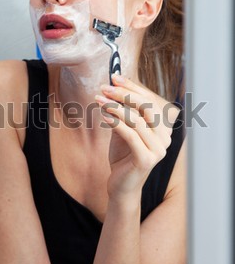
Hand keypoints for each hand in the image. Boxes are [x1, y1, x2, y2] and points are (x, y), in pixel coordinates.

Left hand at [95, 75, 173, 202]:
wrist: (121, 186)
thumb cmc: (122, 156)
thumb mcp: (123, 130)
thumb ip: (123, 112)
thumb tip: (113, 87)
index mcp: (163, 128)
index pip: (150, 100)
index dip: (133, 87)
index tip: (115, 77)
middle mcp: (165, 138)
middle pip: (147, 107)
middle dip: (124, 94)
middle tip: (105, 88)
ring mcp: (158, 149)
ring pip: (136, 120)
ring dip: (115, 107)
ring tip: (98, 100)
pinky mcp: (146, 159)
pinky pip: (130, 134)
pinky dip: (115, 122)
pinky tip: (103, 115)